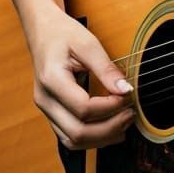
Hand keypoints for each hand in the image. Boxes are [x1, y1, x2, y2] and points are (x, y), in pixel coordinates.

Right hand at [25, 5, 135, 149]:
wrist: (43, 31)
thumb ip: (106, 68)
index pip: (83, 108)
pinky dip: (92, 137)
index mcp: (51, 80)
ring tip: (124, 123)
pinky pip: (71, 137)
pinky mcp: (52, 113)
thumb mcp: (88, 43)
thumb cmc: (63, 33)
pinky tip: (111, 127)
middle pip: (77, 132)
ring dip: (102, 138)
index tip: (127, 95)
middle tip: (130, 114)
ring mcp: (46, 110)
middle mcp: (45, 100)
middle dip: (109, 128)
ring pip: (73, 141)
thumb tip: (126, 90)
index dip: (110, 107)